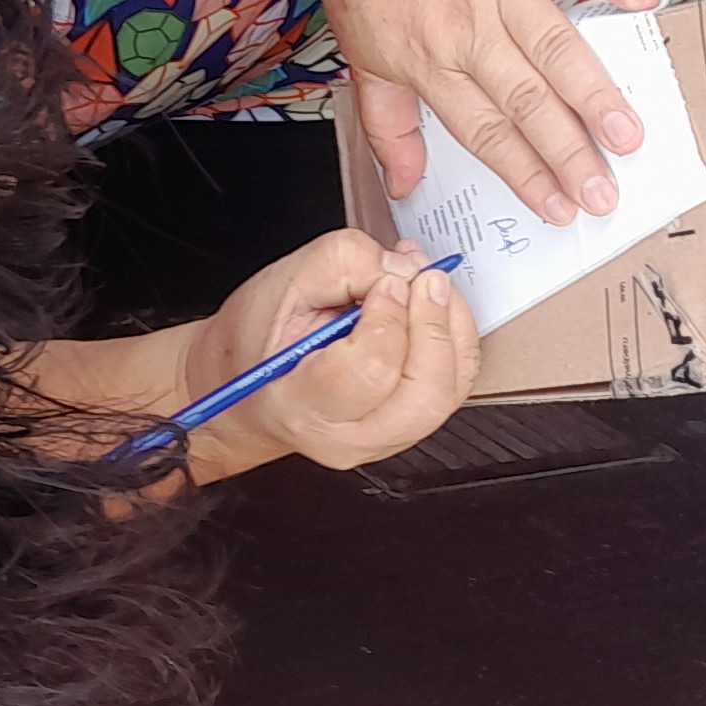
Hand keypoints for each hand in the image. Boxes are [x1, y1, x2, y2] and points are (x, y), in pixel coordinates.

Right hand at [175, 230, 478, 477]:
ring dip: (451, 328)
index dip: (389, 317)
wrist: (251, 389)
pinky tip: (431, 307)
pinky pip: (454, 386)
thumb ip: (345, 264)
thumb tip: (403, 270)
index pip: (370, 373)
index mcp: (303, 405)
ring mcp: (384, 441)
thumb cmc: (258, 341)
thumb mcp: (285, 282)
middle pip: (425, 394)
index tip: (384, 281)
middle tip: (424, 279)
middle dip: (435, 325)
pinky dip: (454, 339)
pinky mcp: (409, 429)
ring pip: (449, 391)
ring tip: (427, 285)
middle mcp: (348, 437)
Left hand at [304, 0, 666, 222]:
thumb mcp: (361, 55)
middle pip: (526, 101)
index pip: (485, 131)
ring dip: (594, 91)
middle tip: (606, 193)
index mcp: (430, 62)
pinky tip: (645, 2)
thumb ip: (389, 125)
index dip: (525, 174)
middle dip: (569, 152)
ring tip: (629, 133)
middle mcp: (468, 28)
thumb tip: (404, 184)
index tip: (560, 209)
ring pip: (554, 45)